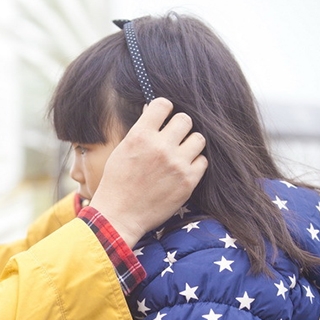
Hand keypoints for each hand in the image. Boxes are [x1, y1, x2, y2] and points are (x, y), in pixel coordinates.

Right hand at [89, 98, 206, 246]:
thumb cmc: (117, 182)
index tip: (164, 118)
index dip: (164, 109)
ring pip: (198, 138)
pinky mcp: (188, 181)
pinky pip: (203, 161)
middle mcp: (160, 147)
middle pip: (185, 119)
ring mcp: (176, 164)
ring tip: (180, 153)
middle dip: (179, 126)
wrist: (120, 215)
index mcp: (140, 136)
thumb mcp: (122, 150)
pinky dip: (194, 163)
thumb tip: (153, 111)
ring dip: (190, 144)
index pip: (163, 104)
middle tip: (173, 136)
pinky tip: (183, 169)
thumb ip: (141, 131)